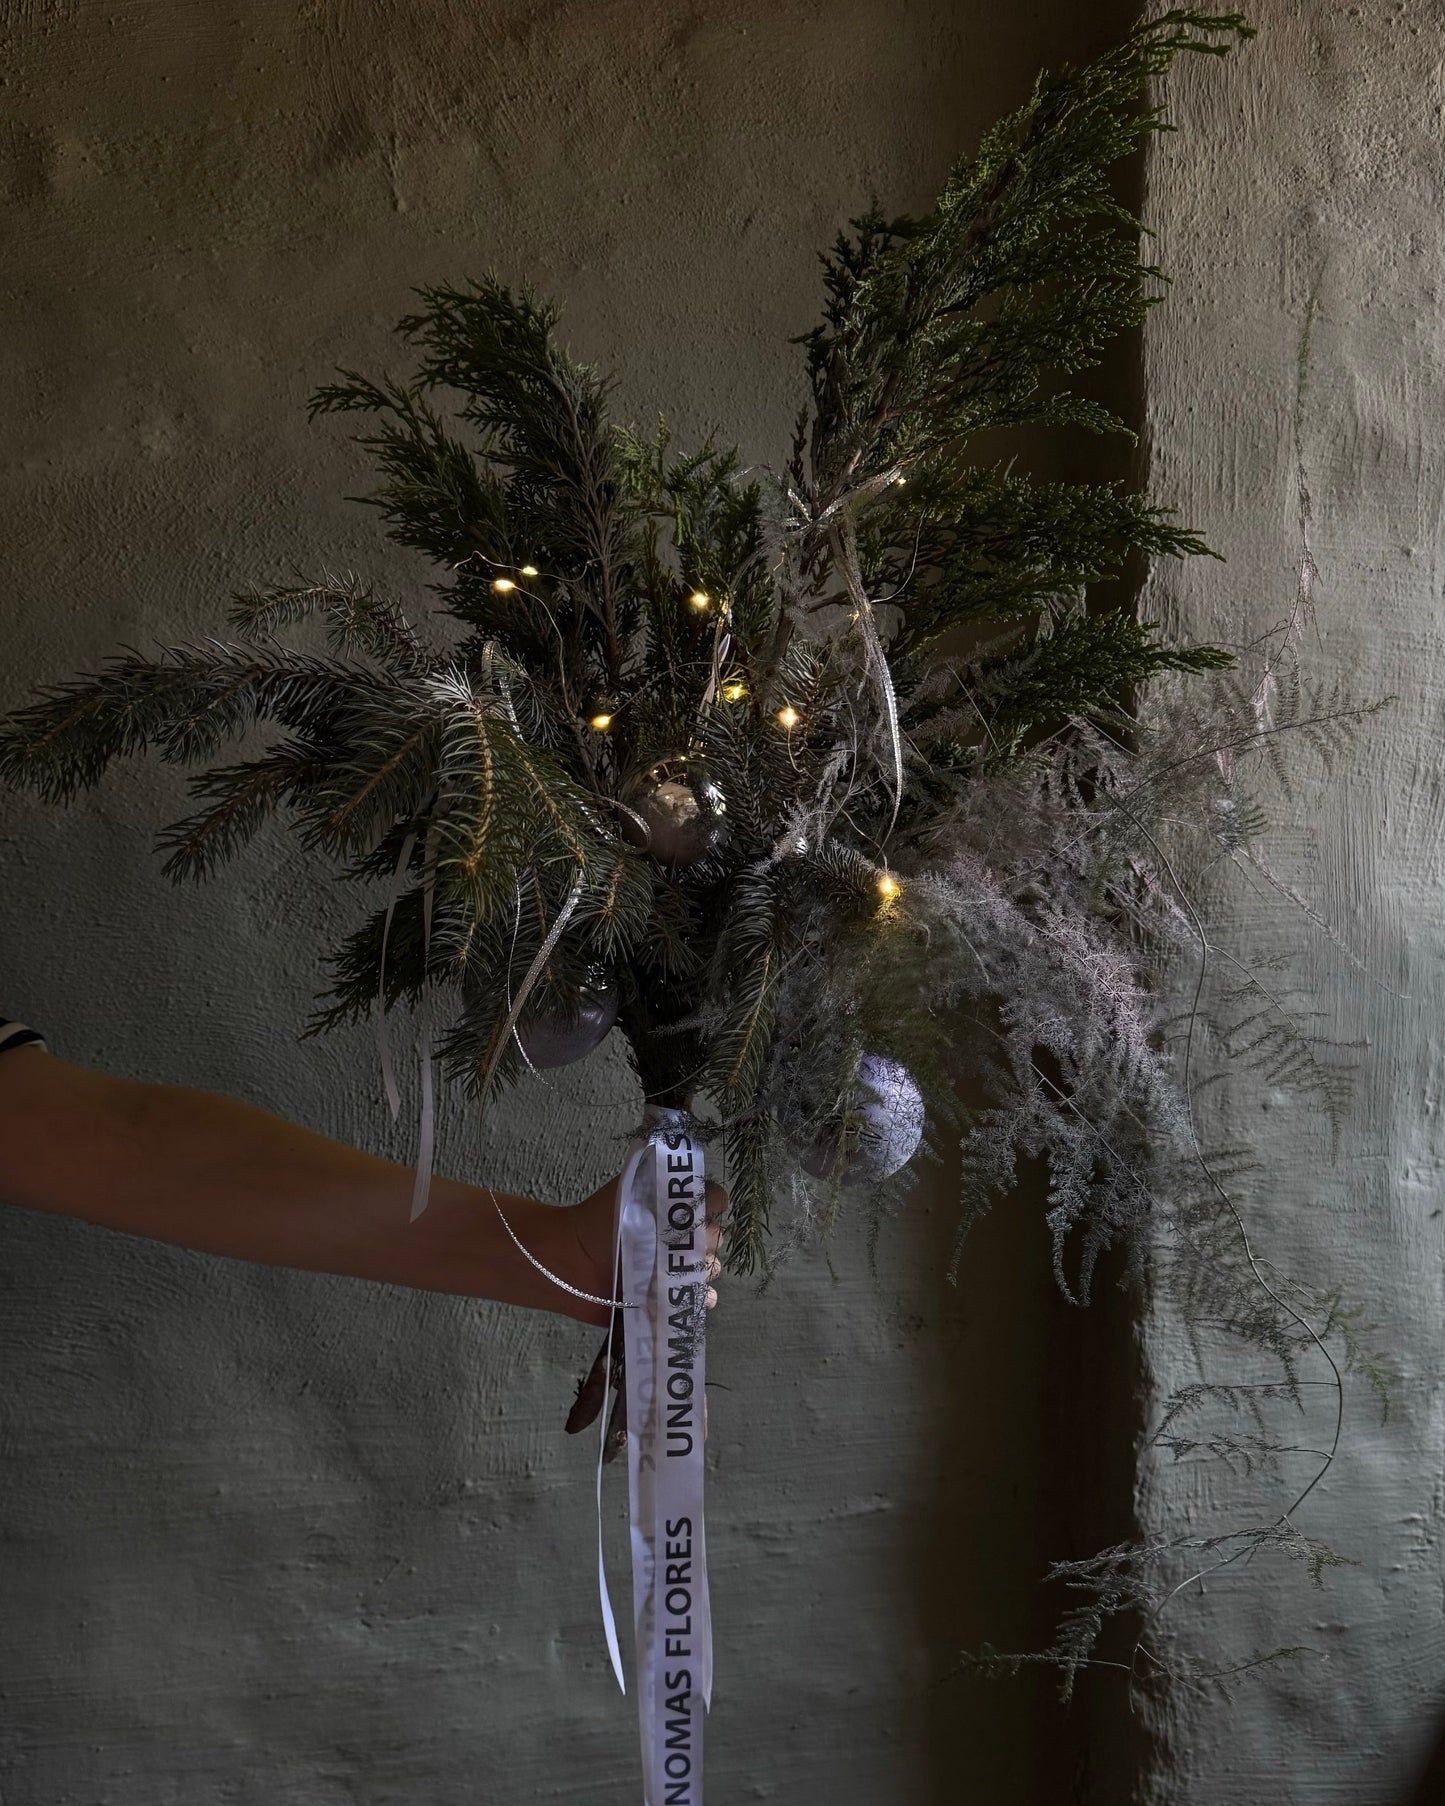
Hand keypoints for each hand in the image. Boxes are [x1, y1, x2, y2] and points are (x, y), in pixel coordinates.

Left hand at [564, 1171, 727, 1328]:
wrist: (572, 1263)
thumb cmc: (599, 1223)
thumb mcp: (630, 1190)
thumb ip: (663, 1182)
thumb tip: (698, 1183)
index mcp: (674, 1210)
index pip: (714, 1201)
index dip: (709, 1205)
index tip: (693, 1212)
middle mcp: (680, 1237)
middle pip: (715, 1237)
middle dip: (703, 1241)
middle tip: (678, 1246)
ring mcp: (677, 1269)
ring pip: (711, 1268)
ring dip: (702, 1270)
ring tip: (681, 1273)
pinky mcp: (670, 1297)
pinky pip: (702, 1300)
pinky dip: (703, 1299)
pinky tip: (692, 1296)